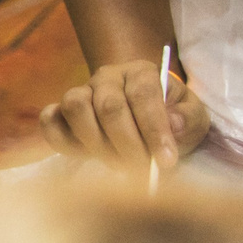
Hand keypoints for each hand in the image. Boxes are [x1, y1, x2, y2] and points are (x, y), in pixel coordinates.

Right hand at [41, 58, 207, 169]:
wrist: (145, 117)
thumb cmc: (171, 118)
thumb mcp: (193, 118)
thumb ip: (188, 119)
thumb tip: (173, 125)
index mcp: (141, 72)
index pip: (144, 94)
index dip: (154, 129)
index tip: (166, 161)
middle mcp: (107, 77)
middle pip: (108, 106)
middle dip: (127, 143)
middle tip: (142, 169)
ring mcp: (80, 92)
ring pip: (74, 107)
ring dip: (96, 142)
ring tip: (116, 162)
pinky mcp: (60, 112)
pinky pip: (49, 121)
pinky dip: (62, 140)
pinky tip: (85, 155)